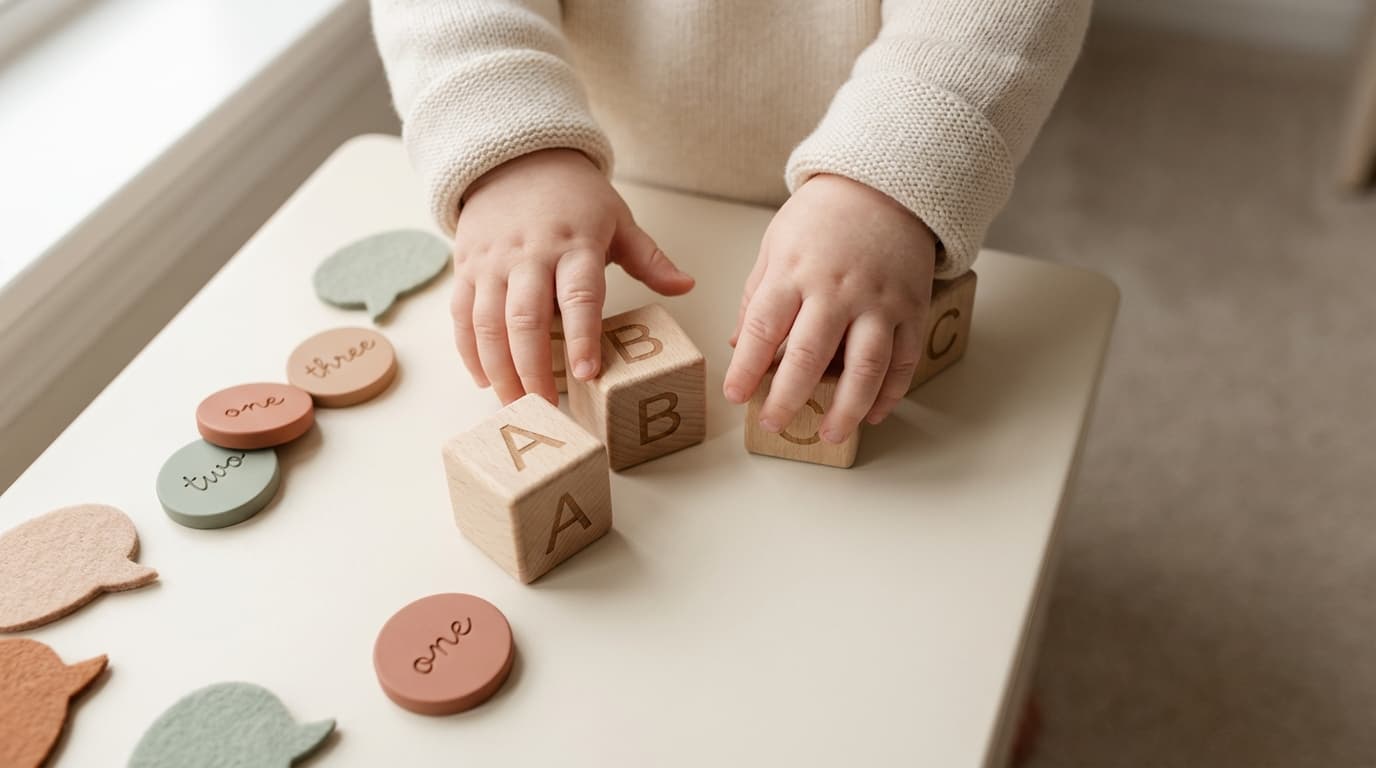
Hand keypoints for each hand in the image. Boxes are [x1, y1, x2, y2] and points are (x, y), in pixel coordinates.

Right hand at [452, 149, 694, 403]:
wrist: (517, 159)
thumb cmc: (575, 198)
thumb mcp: (618, 220)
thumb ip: (649, 260)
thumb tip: (686, 286)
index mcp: (575, 245)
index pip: (578, 296)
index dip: (582, 338)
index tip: (588, 375)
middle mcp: (529, 255)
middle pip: (525, 318)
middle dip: (533, 369)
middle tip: (546, 407)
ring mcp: (493, 262)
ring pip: (488, 322)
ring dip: (499, 369)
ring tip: (515, 404)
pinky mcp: (467, 267)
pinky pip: (461, 315)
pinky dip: (470, 352)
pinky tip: (485, 380)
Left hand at [724, 173, 935, 442]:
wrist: (886, 186)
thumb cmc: (823, 217)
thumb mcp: (776, 246)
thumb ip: (758, 297)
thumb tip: (742, 347)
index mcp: (794, 272)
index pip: (765, 328)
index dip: (747, 368)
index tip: (735, 395)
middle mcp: (837, 289)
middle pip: (811, 354)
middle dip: (789, 397)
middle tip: (774, 423)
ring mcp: (879, 301)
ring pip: (865, 366)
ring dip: (847, 408)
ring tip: (829, 435)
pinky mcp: (912, 308)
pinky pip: (904, 359)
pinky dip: (891, 392)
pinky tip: (874, 413)